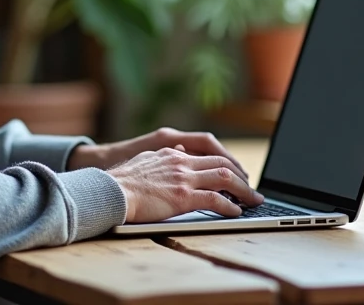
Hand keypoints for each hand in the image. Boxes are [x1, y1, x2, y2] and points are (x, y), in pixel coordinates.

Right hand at [104, 147, 264, 222]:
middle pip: (222, 163)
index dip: (227, 164)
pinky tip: (236, 212)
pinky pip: (215, 200)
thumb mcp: (146, 158)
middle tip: (251, 188)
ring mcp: (183, 178)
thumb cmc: (122, 180)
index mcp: (173, 152)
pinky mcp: (183, 197)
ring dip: (244, 191)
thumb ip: (165, 155)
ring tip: (253, 200)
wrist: (110, 189)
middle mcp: (182, 161)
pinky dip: (230, 206)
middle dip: (241, 176)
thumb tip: (180, 150)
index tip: (236, 174)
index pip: (209, 154)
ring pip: (225, 178)